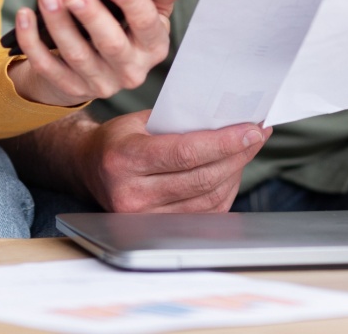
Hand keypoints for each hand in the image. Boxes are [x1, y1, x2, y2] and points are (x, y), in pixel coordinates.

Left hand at [5, 0, 197, 107]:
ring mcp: (100, 84)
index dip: (132, 3)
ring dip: (59, 25)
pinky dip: (32, 42)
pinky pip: (48, 67)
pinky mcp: (70, 89)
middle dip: (91, 17)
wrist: (93, 70)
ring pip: (77, 55)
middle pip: (111, 44)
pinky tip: (24, 16)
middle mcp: (131, 71)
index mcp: (153, 46)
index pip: (146, 24)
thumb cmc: (123, 31)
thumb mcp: (148, 15)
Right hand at [80, 110, 269, 212]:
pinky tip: (232, 170)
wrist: (89, 168)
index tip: (252, 130)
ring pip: (208, 198)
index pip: (184, 153)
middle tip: (258, 135)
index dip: (223, 142)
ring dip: (235, 172)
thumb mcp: (140, 120)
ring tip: (247, 149)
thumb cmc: (120, 138)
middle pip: (201, 178)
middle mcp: (131, 194)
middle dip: (237, 154)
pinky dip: (225, 190)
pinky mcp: (157, 230)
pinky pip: (205, 213)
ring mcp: (144, 218)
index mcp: (124, 159)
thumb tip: (228, 117)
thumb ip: (178, 121)